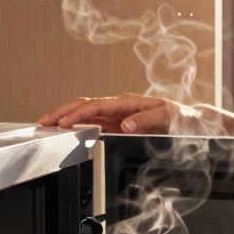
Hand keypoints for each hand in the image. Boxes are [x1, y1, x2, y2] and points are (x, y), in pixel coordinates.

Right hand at [38, 93, 198, 133]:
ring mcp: (116, 116)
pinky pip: (92, 123)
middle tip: (43, 121)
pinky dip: (77, 125)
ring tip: (47, 125)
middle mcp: (119, 107)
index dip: (79, 114)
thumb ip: (147, 120)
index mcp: (128, 102)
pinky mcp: (117, 125)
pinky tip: (65, 130)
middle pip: (84, 106)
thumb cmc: (180, 118)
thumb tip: (126, 125)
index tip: (64, 122)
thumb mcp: (167, 117)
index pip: (97, 106)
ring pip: (85, 113)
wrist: (190, 122)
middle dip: (62, 112)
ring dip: (65, 118)